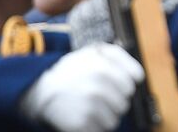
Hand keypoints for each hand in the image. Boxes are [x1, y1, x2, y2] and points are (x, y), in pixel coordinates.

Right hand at [24, 43, 143, 131]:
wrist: (40, 92)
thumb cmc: (68, 73)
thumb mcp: (90, 53)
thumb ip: (116, 55)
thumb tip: (137, 73)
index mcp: (101, 64)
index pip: (133, 79)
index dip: (123, 81)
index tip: (113, 82)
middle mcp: (98, 83)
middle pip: (125, 101)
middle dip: (113, 100)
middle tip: (95, 95)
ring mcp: (91, 104)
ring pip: (115, 118)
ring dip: (104, 115)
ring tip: (88, 105)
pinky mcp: (83, 123)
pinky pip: (102, 130)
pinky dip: (94, 126)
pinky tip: (82, 115)